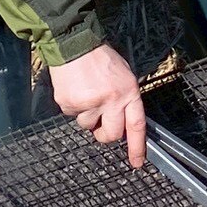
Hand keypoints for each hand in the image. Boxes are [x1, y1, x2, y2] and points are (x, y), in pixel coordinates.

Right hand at [51, 42, 146, 167]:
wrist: (74, 44)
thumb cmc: (100, 59)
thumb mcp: (123, 75)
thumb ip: (125, 99)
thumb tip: (123, 122)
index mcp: (128, 92)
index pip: (136, 125)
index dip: (137, 147)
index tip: (137, 162)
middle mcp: (111, 100)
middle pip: (111, 134)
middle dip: (105, 135)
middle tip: (101, 126)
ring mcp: (89, 103)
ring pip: (88, 125)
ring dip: (87, 115)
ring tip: (86, 94)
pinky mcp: (70, 104)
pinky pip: (72, 115)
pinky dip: (73, 106)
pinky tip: (75, 90)